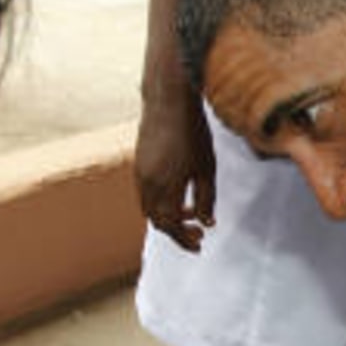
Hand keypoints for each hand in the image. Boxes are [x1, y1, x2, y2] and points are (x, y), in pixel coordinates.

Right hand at [134, 101, 215, 252]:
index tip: (200, 243)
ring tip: (189, 214)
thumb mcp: (207, 168)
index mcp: (165, 186)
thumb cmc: (193, 133)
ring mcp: (139, 174)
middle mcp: (147, 183)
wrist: (168, 101)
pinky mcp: (138, 165)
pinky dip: (160, 203)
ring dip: (168, 217)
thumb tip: (207, 223)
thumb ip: (206, 198)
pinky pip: (146, 195)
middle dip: (177, 231)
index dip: (184, 238)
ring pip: (149, 209)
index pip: (171, 225)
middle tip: (198, 234)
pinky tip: (178, 196)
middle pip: (157, 220)